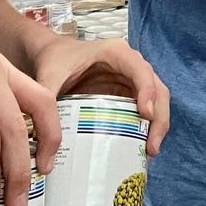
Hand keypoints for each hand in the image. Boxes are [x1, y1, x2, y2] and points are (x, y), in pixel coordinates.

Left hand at [29, 33, 171, 155]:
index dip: (148, 91)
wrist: (50, 54)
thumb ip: (47, 105)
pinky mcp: (126, 95)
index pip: (141, 70)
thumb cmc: (53, 59)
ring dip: (156, 127)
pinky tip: (139, 150)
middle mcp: (130, 65)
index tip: (146, 115)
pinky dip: (145, 129)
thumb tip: (48, 150)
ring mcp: (131, 81)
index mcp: (115, 53)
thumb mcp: (48, 78)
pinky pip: (144, 111)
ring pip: (156, 101)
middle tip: (151, 147)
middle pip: (157, 89)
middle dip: (159, 118)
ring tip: (148, 152)